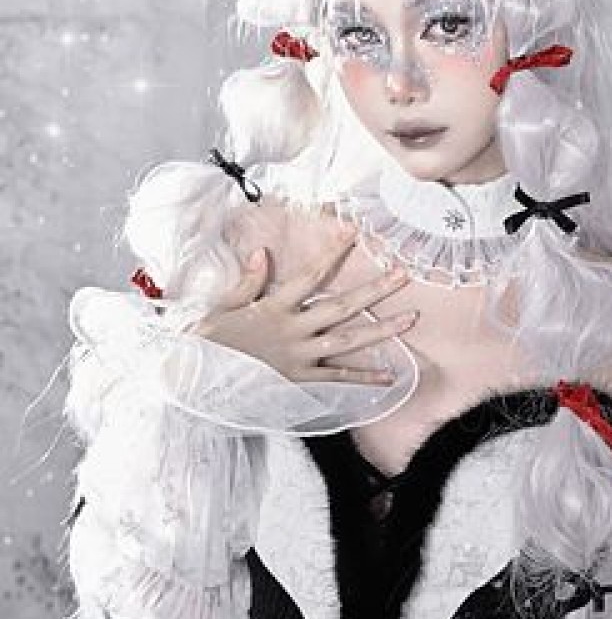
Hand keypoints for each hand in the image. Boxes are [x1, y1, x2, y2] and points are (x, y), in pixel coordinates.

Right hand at [188, 226, 417, 383]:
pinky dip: (363, 378)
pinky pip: (337, 379)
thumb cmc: (207, 344)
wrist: (194, 387)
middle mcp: (293, 330)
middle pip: (342, 306)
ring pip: (348, 341)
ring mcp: (299, 357)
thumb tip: (264, 251)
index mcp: (274, 307)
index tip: (353, 232)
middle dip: (375, 290)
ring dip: (382, 329)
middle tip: (403, 274)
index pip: (311, 275)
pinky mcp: (300, 381)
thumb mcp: (223, 307)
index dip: (333, 252)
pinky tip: (389, 375)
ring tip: (410, 318)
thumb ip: (248, 281)